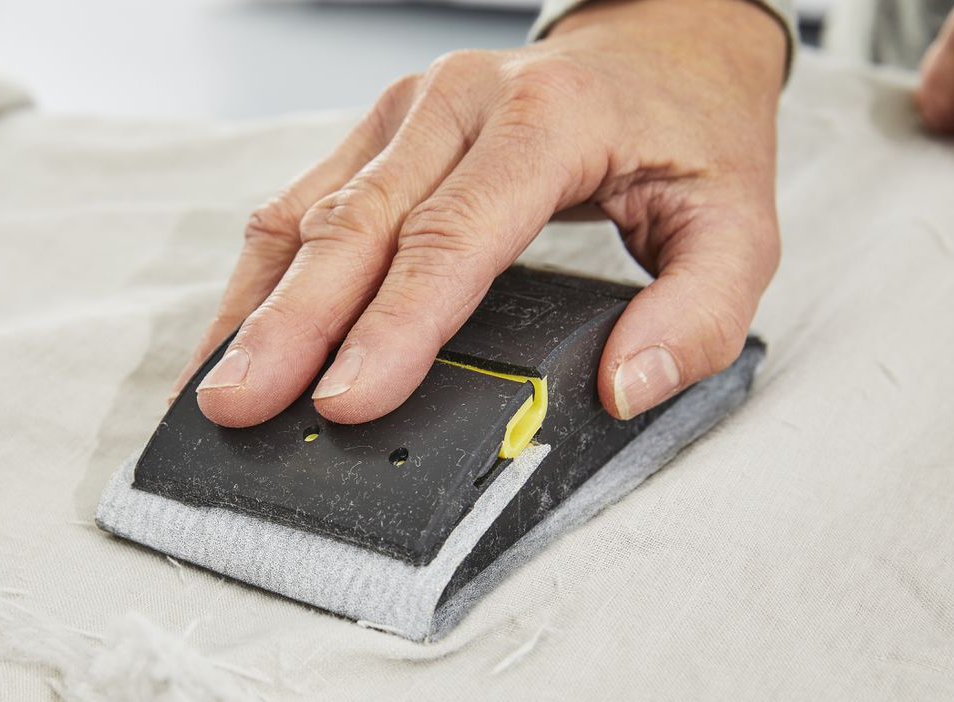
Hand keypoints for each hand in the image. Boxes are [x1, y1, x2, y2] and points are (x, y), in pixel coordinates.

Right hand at [177, 0, 785, 426]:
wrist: (659, 41)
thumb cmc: (688, 138)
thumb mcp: (739, 224)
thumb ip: (699, 313)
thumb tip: (624, 388)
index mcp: (547, 120)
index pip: (455, 235)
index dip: (395, 323)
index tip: (346, 399)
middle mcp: (458, 104)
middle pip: (356, 224)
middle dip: (290, 325)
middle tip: (239, 407)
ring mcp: (402, 112)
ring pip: (309, 212)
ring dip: (256, 305)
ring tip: (214, 390)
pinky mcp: (374, 133)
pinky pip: (298, 203)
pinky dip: (259, 278)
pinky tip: (230, 338)